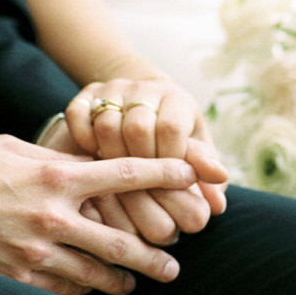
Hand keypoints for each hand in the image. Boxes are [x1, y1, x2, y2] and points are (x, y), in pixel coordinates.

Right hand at [0, 135, 199, 294]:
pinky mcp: (18, 282)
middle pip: (123, 240)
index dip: (165, 175)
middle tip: (175, 264)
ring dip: (123, 280)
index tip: (193, 177)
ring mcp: (36, 254)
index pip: (125, 175)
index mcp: (55, 177)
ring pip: (98, 274)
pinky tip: (91, 291)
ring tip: (137, 283)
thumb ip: (57, 158)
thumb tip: (92, 164)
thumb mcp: (14, 149)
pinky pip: (65, 292)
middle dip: (156, 255)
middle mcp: (52, 217)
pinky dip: (83, 291)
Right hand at [63, 78, 228, 244]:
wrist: (143, 100)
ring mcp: (112, 89)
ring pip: (106, 123)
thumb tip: (217, 205)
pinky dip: (83, 139)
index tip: (168, 184)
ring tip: (118, 181)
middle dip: (140, 165)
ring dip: (111, 158)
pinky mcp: (85, 94)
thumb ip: (203, 175)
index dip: (169, 161)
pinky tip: (94, 159)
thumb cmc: (174, 138)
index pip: (171, 128)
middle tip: (142, 191)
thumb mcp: (193, 150)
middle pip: (137, 127)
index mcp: (177, 100)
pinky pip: (78, 115)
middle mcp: (144, 89)